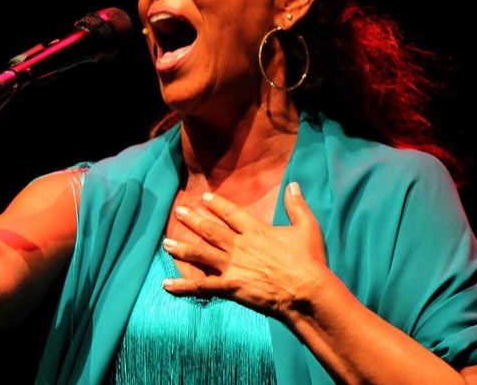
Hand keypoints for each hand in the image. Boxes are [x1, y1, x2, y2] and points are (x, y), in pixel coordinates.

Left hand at [162, 182, 328, 319]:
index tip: (203, 198)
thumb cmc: (310, 261)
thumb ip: (296, 205)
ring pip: (201, 254)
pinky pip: (202, 286)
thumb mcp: (307, 228)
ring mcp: (233, 266)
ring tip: (166, 243)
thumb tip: (293, 185)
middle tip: (177, 212)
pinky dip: (183, 286)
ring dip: (182, 248)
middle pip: (210, 230)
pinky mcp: (230, 287)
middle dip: (192, 220)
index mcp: (256, 231)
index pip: (231, 214)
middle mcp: (240, 246)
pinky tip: (166, 285)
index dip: (216, 205)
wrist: (307, 291)